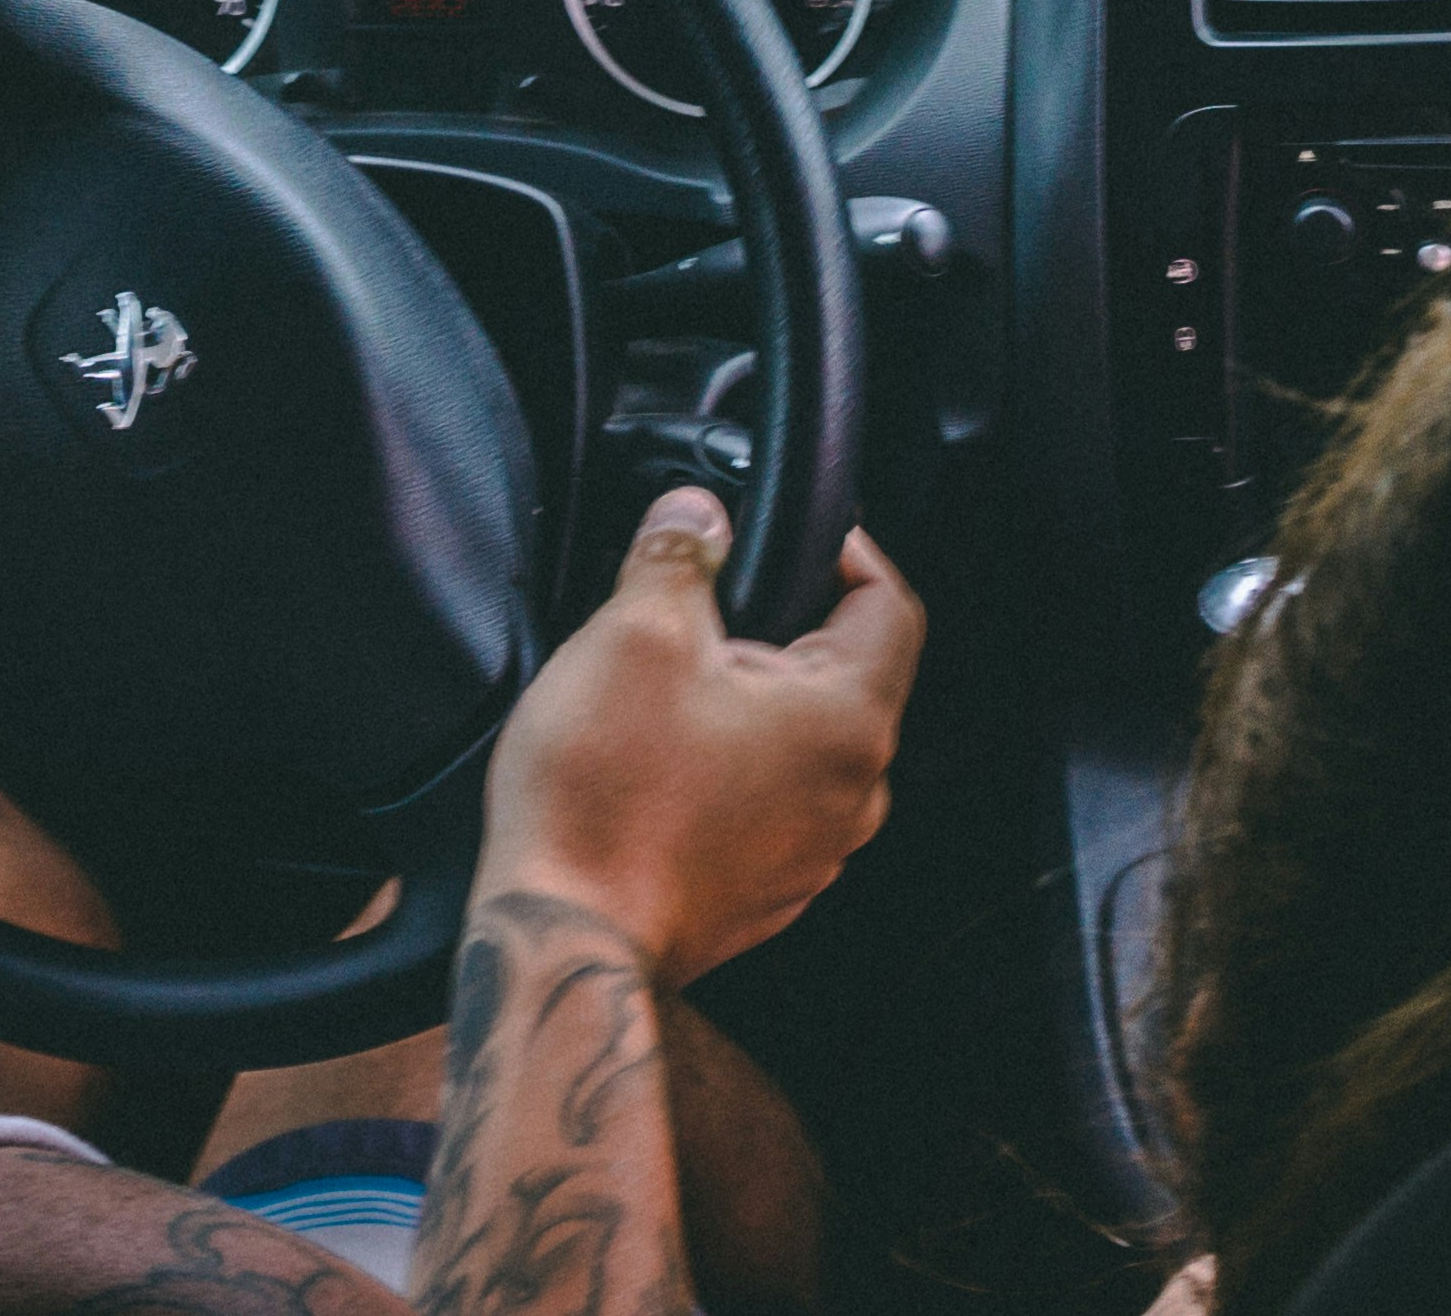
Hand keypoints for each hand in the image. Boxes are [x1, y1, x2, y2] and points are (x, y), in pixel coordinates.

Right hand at [480, 489, 920, 989]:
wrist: (561, 938)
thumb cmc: (604, 803)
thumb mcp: (634, 635)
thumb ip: (678, 554)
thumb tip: (695, 512)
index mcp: (847, 721)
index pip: (889, 603)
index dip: (844, 549)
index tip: (792, 532)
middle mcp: (851, 793)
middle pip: (844, 670)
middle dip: (775, 627)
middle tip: (697, 615)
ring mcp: (812, 849)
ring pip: (801, 737)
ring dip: (747, 700)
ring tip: (665, 693)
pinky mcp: (766, 887)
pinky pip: (769, 797)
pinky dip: (729, 764)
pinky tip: (658, 762)